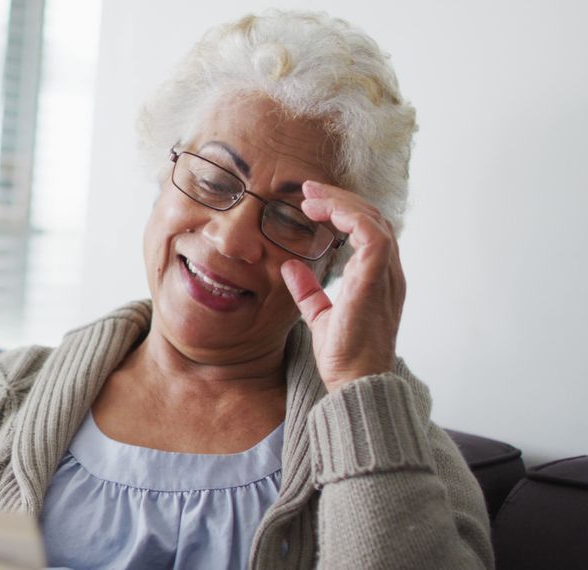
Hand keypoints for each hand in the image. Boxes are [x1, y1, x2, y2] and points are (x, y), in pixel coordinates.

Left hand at [280, 181, 405, 391]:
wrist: (355, 382)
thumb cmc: (343, 356)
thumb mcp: (320, 316)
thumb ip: (308, 291)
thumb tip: (290, 267)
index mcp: (378, 279)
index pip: (369, 231)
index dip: (343, 212)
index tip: (311, 203)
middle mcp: (389, 273)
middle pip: (373, 219)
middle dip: (341, 199)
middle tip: (308, 190)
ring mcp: (387, 275)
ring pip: (374, 220)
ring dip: (342, 203)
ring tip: (311, 197)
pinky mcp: (376, 280)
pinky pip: (372, 235)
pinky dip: (350, 217)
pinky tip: (325, 213)